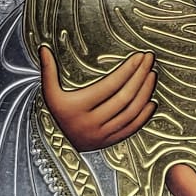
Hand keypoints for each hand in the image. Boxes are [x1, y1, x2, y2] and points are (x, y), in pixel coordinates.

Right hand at [38, 46, 154, 149]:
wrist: (55, 146)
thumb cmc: (54, 115)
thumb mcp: (49, 94)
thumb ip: (48, 71)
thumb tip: (44, 49)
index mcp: (78, 107)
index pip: (110, 85)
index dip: (127, 70)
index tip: (138, 57)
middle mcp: (92, 122)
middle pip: (124, 97)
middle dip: (140, 76)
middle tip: (149, 61)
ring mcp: (102, 134)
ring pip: (130, 112)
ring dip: (145, 93)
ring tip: (151, 76)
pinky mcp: (110, 142)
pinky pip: (131, 129)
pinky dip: (144, 116)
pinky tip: (151, 102)